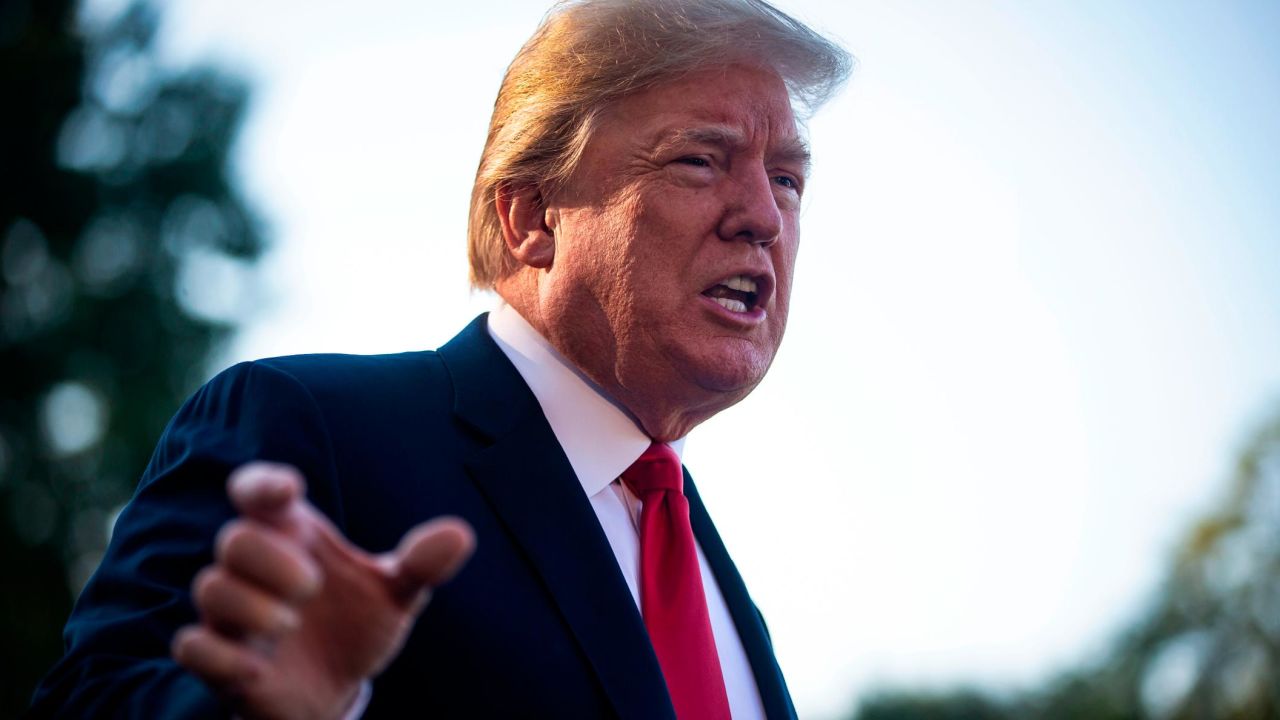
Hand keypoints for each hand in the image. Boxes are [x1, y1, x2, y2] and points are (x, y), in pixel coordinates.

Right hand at [172, 462, 474, 719]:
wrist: (338, 689)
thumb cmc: (357, 623)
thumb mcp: (397, 593)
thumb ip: (422, 563)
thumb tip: (460, 534)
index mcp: (292, 536)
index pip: (256, 492)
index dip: (263, 483)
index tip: (290, 490)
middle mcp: (255, 570)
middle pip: (234, 539)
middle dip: (271, 560)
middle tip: (311, 585)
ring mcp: (234, 616)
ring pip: (210, 587)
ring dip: (251, 606)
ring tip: (291, 624)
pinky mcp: (222, 661)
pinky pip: (192, 646)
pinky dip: (220, 654)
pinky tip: (258, 667)